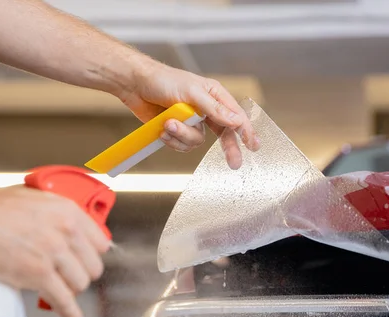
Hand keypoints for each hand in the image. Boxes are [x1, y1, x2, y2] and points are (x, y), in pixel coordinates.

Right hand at [0, 169, 109, 316]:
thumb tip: (71, 230)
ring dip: (70, 289)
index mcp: (69, 212)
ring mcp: (53, 254)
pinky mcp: (38, 274)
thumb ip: (60, 215)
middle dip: (81, 273)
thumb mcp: (39, 199)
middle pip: (93, 266)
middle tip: (68, 275)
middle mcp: (66, 232)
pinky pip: (63, 300)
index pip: (101, 243)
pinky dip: (70, 314)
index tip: (86, 260)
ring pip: (80, 284)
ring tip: (58, 288)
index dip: (92, 254)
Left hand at [118, 59, 260, 169]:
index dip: (246, 131)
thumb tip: (236, 120)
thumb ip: (214, 108)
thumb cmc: (163, 81)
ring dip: (182, 135)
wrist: (135, 85)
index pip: (235, 116)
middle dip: (227, 148)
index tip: (253, 145)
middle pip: (224, 134)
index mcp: (215, 96)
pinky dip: (171, 139)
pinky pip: (182, 145)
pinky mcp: (177, 131)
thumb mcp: (192, 92)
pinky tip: (162, 128)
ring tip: (168, 124)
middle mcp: (206, 110)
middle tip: (234, 163)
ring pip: (197, 142)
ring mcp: (192, 122)